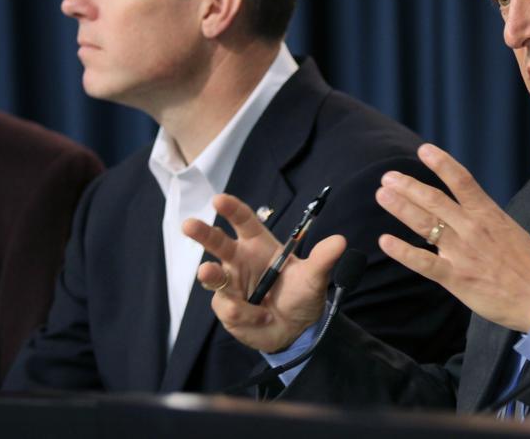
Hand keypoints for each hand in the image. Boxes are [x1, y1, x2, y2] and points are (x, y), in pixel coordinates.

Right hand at [182, 193, 346, 353]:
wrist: (296, 330)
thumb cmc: (302, 295)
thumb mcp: (314, 277)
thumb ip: (323, 259)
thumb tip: (340, 241)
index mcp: (259, 246)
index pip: (244, 222)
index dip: (231, 209)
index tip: (219, 199)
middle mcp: (240, 262)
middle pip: (216, 243)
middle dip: (202, 233)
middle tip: (189, 224)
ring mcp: (230, 285)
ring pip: (213, 276)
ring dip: (211, 274)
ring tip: (209, 271)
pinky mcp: (226, 308)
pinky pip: (230, 308)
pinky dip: (247, 314)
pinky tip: (262, 318)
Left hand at [377, 143, 529, 332]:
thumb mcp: (512, 232)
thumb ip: (488, 222)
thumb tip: (471, 213)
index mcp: (490, 214)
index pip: (462, 180)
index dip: (441, 163)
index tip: (423, 150)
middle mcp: (473, 228)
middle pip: (434, 199)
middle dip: (408, 186)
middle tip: (387, 177)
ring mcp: (463, 252)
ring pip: (425, 224)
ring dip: (401, 207)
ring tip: (382, 195)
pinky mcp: (456, 278)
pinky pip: (423, 262)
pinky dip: (402, 251)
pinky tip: (384, 242)